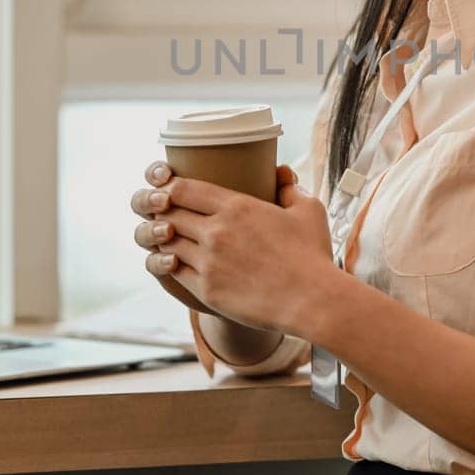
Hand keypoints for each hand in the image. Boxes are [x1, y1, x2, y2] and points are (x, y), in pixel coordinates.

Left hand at [131, 161, 333, 336]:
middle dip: (162, 211)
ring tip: (167, 237)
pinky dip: (169, 264)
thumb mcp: (309, 211)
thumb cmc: (313, 255)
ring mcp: (208, 263)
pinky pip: (173, 271)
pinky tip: (173, 261)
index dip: (169, 188)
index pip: (182, 189)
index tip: (169, 191)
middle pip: (168, 213)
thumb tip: (282, 174)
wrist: (312, 300)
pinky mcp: (206, 290)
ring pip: (167, 242)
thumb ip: (290, 188)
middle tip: (163, 213)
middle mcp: (216, 232)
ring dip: (164, 238)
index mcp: (236, 207)